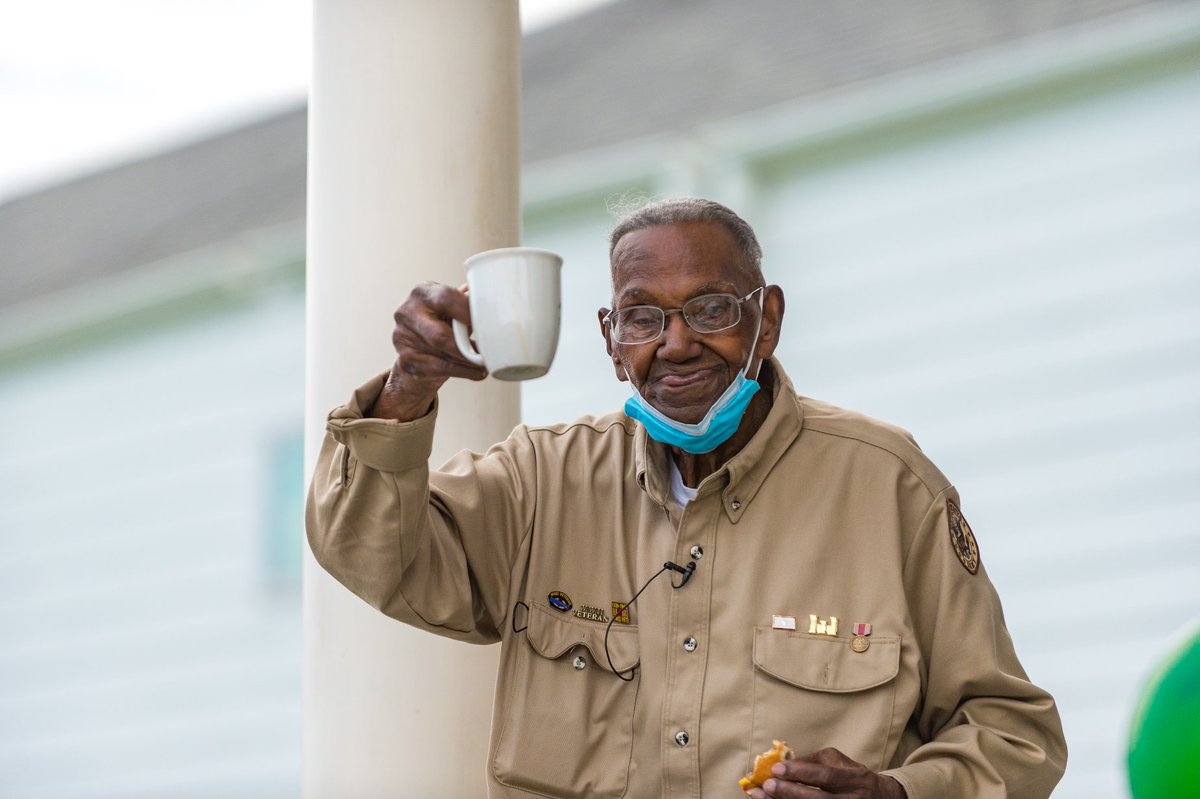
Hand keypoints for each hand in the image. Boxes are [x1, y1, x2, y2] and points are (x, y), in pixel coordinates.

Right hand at [369, 282, 487, 420]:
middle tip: (487, 351)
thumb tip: (489, 306)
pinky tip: (476, 372)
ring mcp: (403, 337)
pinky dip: (462, 371)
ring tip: (484, 363)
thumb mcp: (451, 310)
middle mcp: (407, 312)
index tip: (486, 323)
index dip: (468, 312)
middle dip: (466, 346)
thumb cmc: (439, 325)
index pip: (445, 298)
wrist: (416, 352)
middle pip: (440, 334)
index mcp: (422, 293)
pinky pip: (439, 368)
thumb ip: (465, 306)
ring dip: (468, 361)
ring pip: (441, 354)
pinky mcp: (405, 360)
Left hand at [747, 748, 905, 798]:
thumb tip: (784, 762)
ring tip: (761, 797)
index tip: (776, 768)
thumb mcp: (839, 762)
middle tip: (767, 785)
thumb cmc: (852, 776)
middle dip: (790, 793)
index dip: (801, 772)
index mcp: (855, 779)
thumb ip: (813, 762)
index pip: (826, 777)